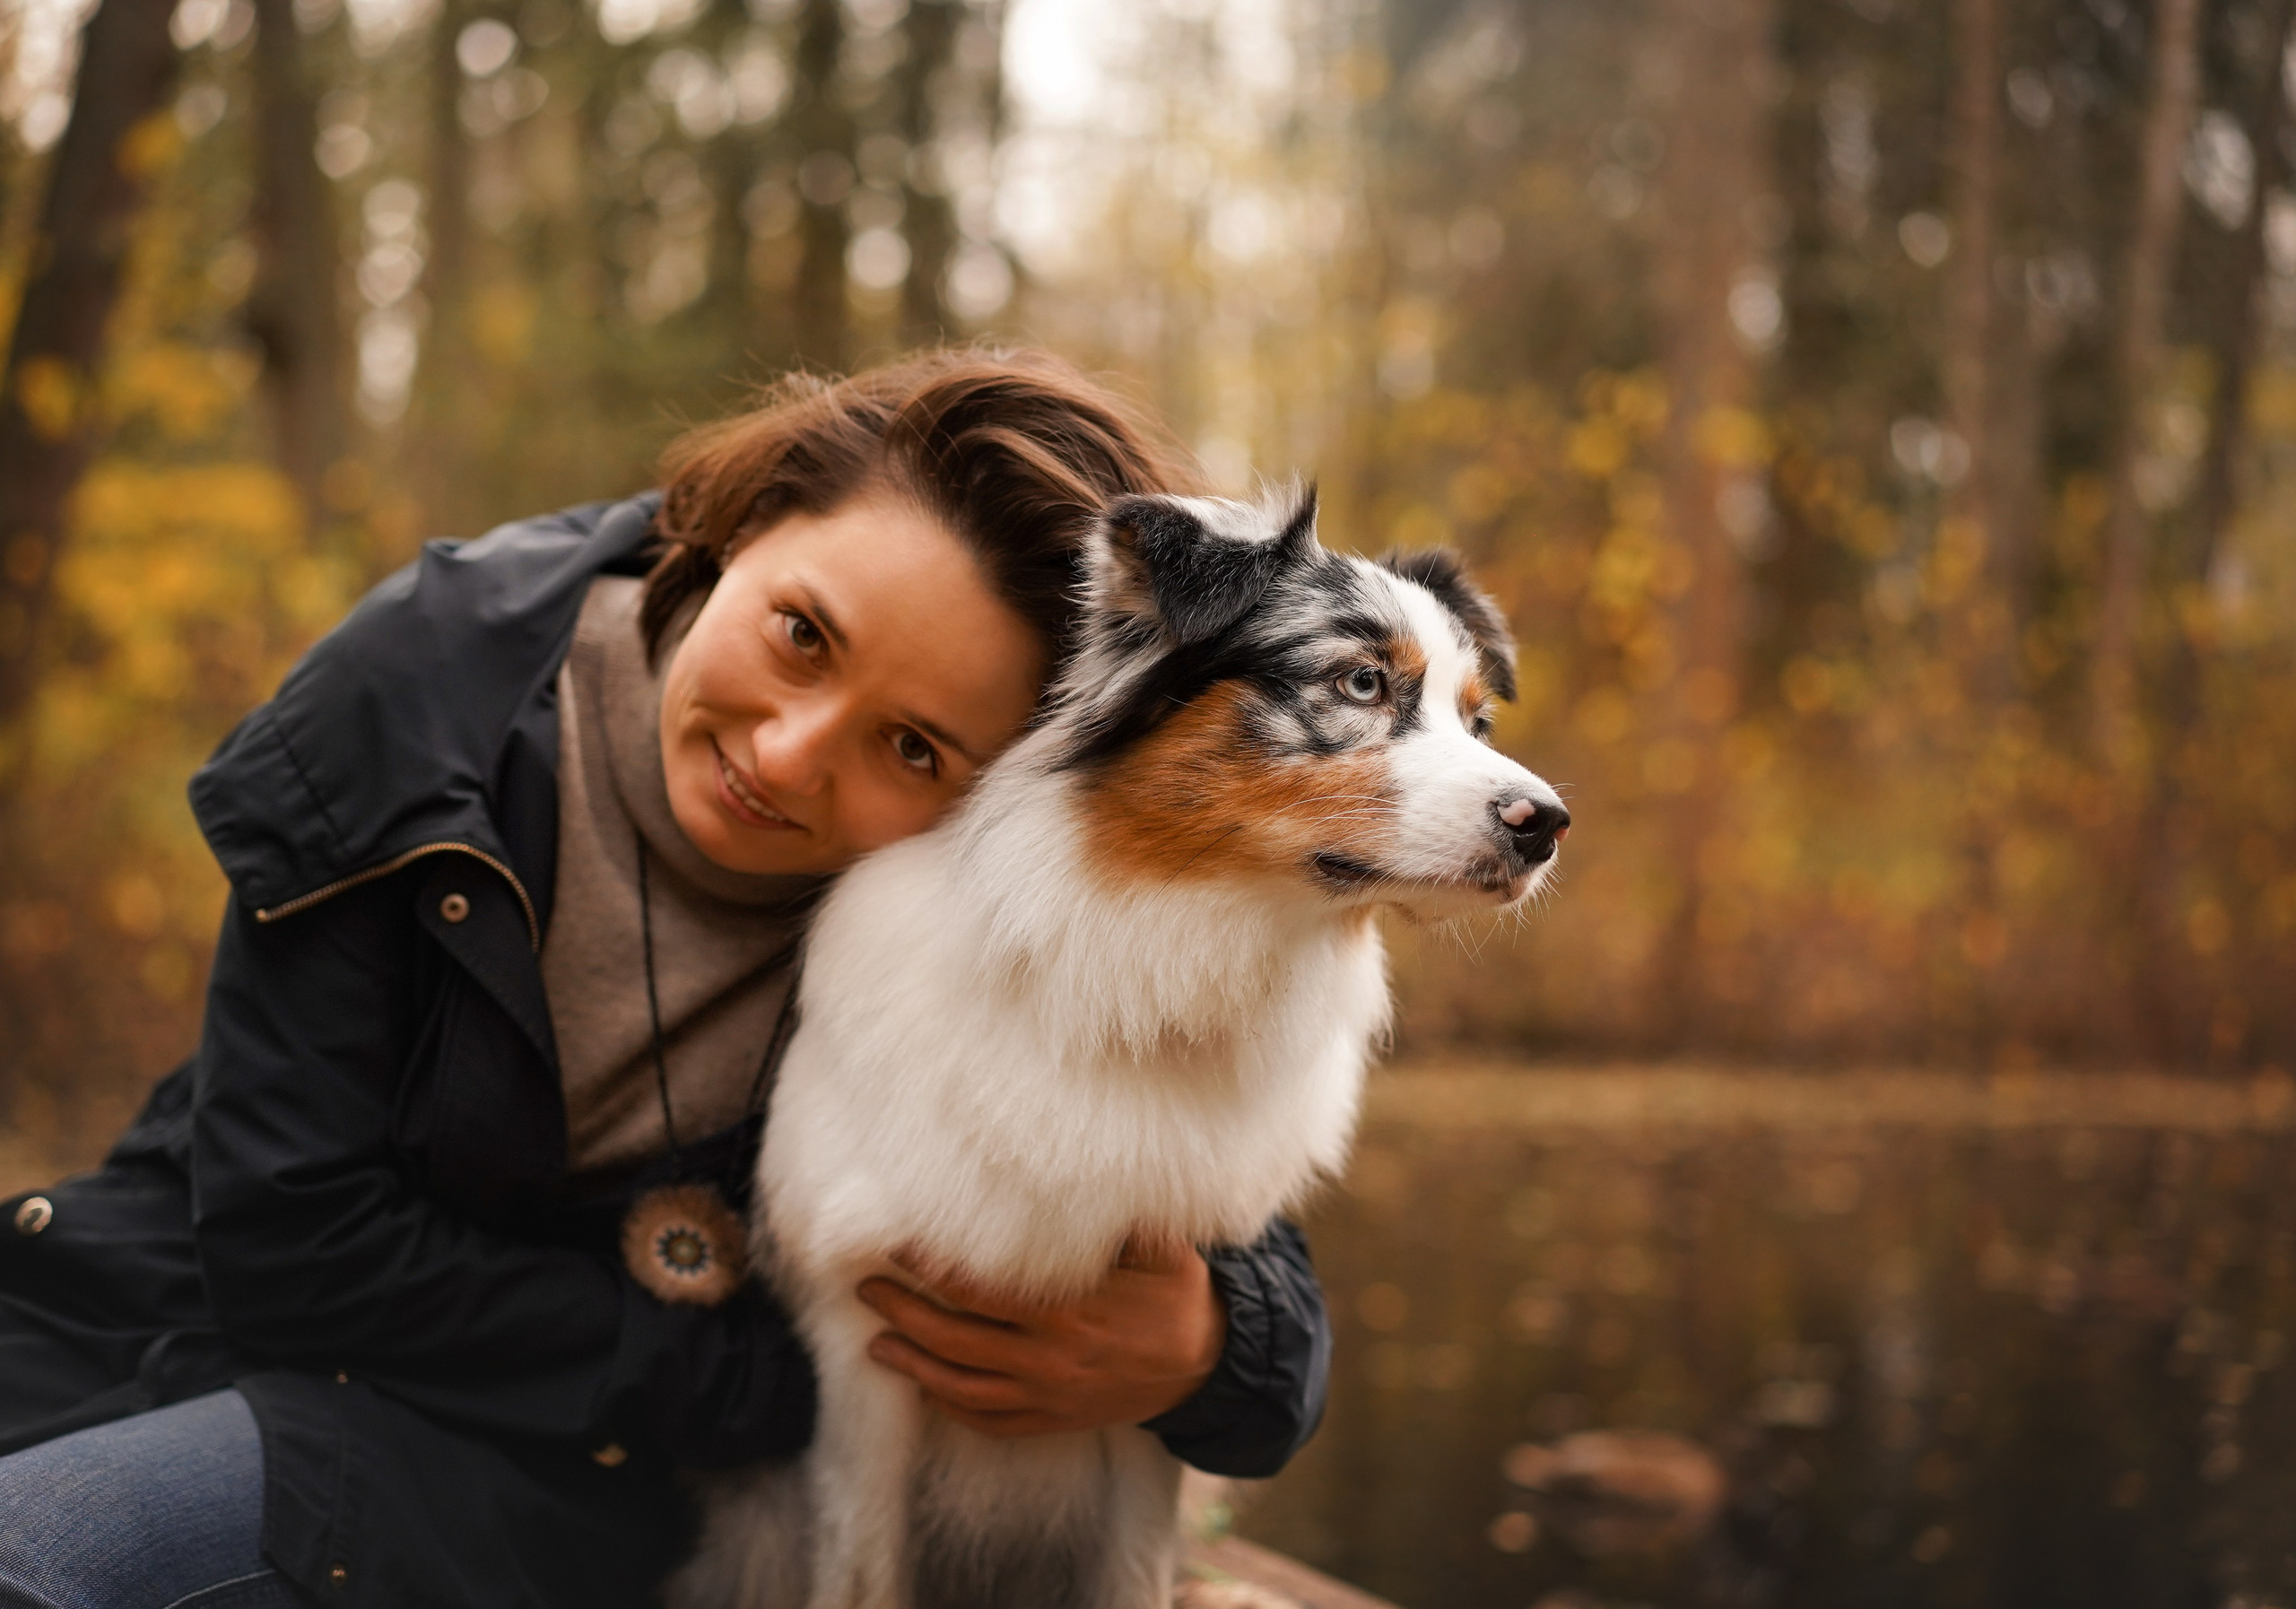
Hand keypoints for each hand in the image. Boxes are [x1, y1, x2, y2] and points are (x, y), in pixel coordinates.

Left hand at [855, 1238, 1226, 1437]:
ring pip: (962, 1386)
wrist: (1206, 1365)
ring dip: (914, 1365)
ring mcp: (1048, 1395)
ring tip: (877, 1343)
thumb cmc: (1177, 1295)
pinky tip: (925, 1388)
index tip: (897, 1244)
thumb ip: (1117, 1216)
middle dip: (904, 1312)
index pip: (979, 1288)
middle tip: (866, 1288)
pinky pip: (990, 1421)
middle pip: (955, 1338)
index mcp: (1068, 1310)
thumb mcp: (1161, 1247)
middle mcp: (1050, 1357)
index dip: (932, 1267)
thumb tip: (1077, 1169)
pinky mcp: (1053, 1420)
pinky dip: (952, 1407)